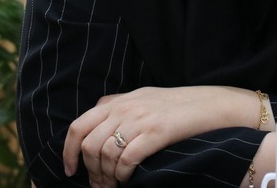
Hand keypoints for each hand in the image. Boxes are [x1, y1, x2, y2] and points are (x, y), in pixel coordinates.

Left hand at [63, 85, 260, 187]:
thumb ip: (118, 105)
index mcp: (117, 102)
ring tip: (112, 186)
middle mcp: (124, 109)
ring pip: (105, 153)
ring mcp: (139, 120)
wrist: (208, 105)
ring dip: (105, 176)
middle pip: (89, 144)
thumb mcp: (142, 97)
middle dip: (90, 170)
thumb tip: (95, 116)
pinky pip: (126, 159)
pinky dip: (121, 175)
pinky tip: (126, 180)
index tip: (71, 170)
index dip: (68, 152)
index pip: (78, 126)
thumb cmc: (176, 105)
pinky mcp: (155, 133)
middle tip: (97, 185)